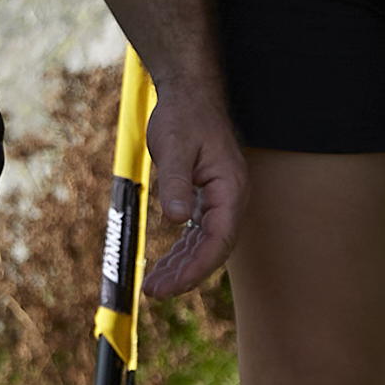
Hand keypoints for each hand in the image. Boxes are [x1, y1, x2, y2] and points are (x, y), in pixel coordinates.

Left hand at [136, 81, 246, 304]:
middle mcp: (230, 198)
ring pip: (204, 245)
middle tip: (154, 292)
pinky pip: (196, 234)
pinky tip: (164, 266)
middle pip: (213, 249)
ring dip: (181, 267)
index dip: (196, 267)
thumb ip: (176, 182)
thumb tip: (176, 219)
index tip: (170, 286)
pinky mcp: (205, 198)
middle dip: (185, 274)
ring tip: (153, 287)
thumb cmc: (183, 115)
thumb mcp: (175, 146)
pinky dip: (181, 251)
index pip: (219, 240)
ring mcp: (219, 200)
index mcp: (230, 188)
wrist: (188, 92)